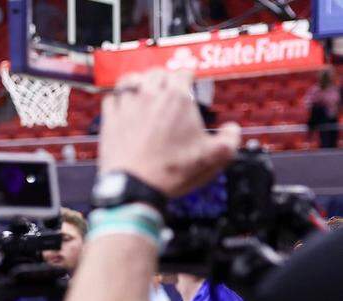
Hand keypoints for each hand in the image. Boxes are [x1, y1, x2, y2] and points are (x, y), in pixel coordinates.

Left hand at [99, 69, 239, 197]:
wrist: (136, 186)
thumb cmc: (172, 171)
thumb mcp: (213, 157)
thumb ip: (230, 140)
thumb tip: (231, 129)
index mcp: (178, 99)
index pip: (183, 73)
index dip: (188, 77)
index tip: (190, 83)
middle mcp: (151, 96)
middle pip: (157, 73)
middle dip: (165, 76)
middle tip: (168, 85)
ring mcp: (128, 106)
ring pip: (131, 80)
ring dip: (139, 81)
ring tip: (143, 88)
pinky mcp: (110, 120)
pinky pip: (111, 99)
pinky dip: (118, 99)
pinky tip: (122, 105)